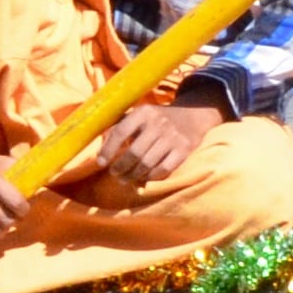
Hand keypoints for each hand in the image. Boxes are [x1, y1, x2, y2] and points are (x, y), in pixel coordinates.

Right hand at [0, 130, 37, 248]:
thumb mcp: (3, 162)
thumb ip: (22, 175)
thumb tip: (45, 186)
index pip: (17, 205)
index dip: (23, 210)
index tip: (21, 207)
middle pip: (6, 222)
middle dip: (13, 221)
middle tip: (11, 215)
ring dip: (2, 230)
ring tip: (1, 222)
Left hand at [96, 91, 222, 180]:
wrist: (191, 115)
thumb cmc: (156, 118)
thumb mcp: (138, 115)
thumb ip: (118, 127)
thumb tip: (100, 149)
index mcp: (142, 112)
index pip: (120, 132)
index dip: (108, 149)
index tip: (100, 163)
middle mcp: (158, 124)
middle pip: (134, 152)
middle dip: (121, 167)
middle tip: (114, 174)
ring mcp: (172, 137)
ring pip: (148, 163)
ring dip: (133, 175)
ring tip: (126, 179)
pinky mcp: (184, 149)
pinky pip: (164, 169)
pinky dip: (151, 177)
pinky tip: (144, 177)